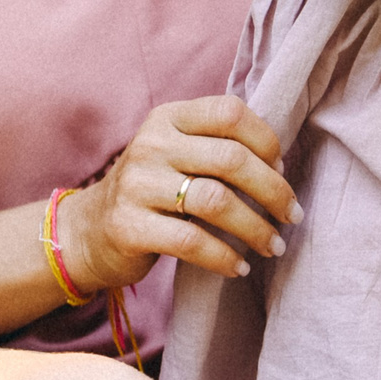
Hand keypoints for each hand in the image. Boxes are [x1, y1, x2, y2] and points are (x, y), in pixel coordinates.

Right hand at [58, 96, 300, 291]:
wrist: (88, 232)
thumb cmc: (153, 191)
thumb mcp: (179, 154)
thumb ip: (219, 148)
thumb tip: (280, 167)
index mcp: (169, 118)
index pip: (230, 112)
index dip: (266, 140)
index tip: (282, 170)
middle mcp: (151, 145)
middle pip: (231, 159)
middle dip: (273, 190)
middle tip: (292, 215)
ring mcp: (137, 185)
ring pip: (216, 202)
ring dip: (256, 228)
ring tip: (274, 245)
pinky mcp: (129, 227)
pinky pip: (192, 242)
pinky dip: (224, 257)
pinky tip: (239, 266)